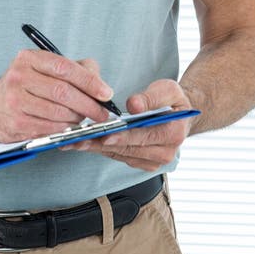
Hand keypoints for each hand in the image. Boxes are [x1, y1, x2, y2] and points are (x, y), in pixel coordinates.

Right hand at [0, 50, 114, 142]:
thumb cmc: (25, 87)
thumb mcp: (45, 70)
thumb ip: (75, 69)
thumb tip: (100, 83)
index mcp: (29, 58)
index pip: (65, 67)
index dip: (89, 81)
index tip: (106, 93)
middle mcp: (19, 76)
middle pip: (63, 91)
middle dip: (88, 104)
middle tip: (102, 113)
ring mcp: (15, 100)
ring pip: (58, 112)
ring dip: (77, 119)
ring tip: (83, 119)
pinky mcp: (15, 122)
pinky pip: (49, 128)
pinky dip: (64, 130)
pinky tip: (68, 128)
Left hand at [62, 79, 194, 171]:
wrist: (180, 116)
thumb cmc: (173, 100)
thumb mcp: (169, 90)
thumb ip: (152, 97)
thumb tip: (134, 106)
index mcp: (174, 134)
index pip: (145, 136)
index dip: (124, 136)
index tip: (105, 135)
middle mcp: (165, 153)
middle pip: (128, 149)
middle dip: (102, 143)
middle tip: (79, 138)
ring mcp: (153, 161)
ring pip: (120, 155)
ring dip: (97, 148)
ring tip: (75, 141)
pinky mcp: (142, 163)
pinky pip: (118, 157)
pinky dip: (101, 149)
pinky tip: (84, 143)